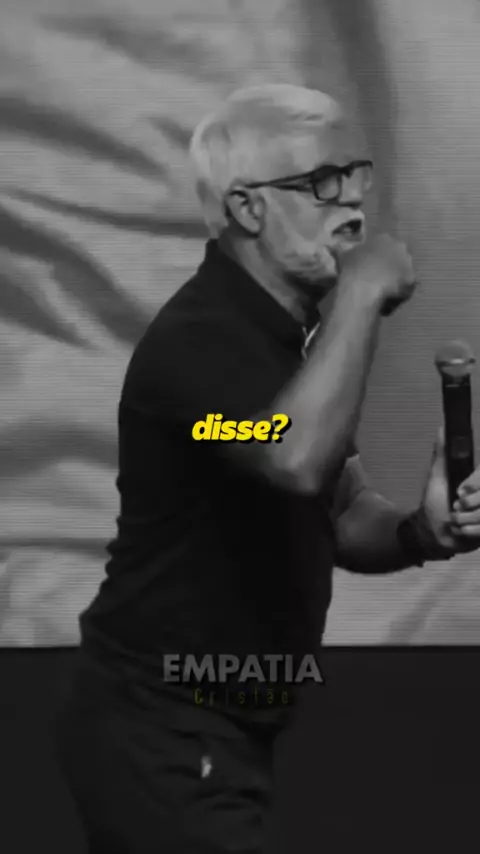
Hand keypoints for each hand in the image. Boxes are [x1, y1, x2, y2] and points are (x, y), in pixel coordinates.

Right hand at [339, 234, 416, 315]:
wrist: (363, 287)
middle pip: (397, 258)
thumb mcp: (343, 255)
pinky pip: (405, 289)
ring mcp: (408, 264)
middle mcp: (400, 247)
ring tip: (381, 293)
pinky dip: (397, 296)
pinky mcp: (412, 282)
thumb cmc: (352, 268)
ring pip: (402, 273)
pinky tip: (385, 303)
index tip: (368, 266)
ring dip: (394, 281)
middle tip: (376, 279)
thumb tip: (330, 246)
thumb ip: (340, 250)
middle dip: (389, 267)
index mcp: (383, 238)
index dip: (376, 257)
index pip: (383, 245)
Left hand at [422, 427, 479, 552]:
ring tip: (455, 519)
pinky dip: (469, 531)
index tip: (460, 490)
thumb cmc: (435, 502)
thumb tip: (442, 429)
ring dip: (465, 519)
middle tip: (455, 506)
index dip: (475, 482)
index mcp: (479, 480)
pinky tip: (461, 530)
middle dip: (468, 504)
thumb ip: (443, 455)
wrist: (433, 533)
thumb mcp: (438, 477)